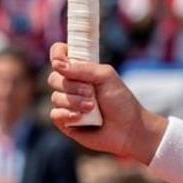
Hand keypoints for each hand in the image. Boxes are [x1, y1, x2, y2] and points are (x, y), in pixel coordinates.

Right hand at [49, 43, 165, 162]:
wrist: (128, 128)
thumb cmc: (120, 100)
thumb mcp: (105, 76)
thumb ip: (82, 68)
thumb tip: (57, 64)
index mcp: (80, 70)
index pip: (59, 55)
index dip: (57, 54)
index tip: (62, 61)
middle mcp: (71, 85)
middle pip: (54, 78)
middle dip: (72, 85)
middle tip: (91, 92)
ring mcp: (67, 103)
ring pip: (55, 97)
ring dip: (74, 101)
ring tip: (92, 108)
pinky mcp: (65, 121)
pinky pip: (54, 114)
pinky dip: (67, 114)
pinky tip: (80, 118)